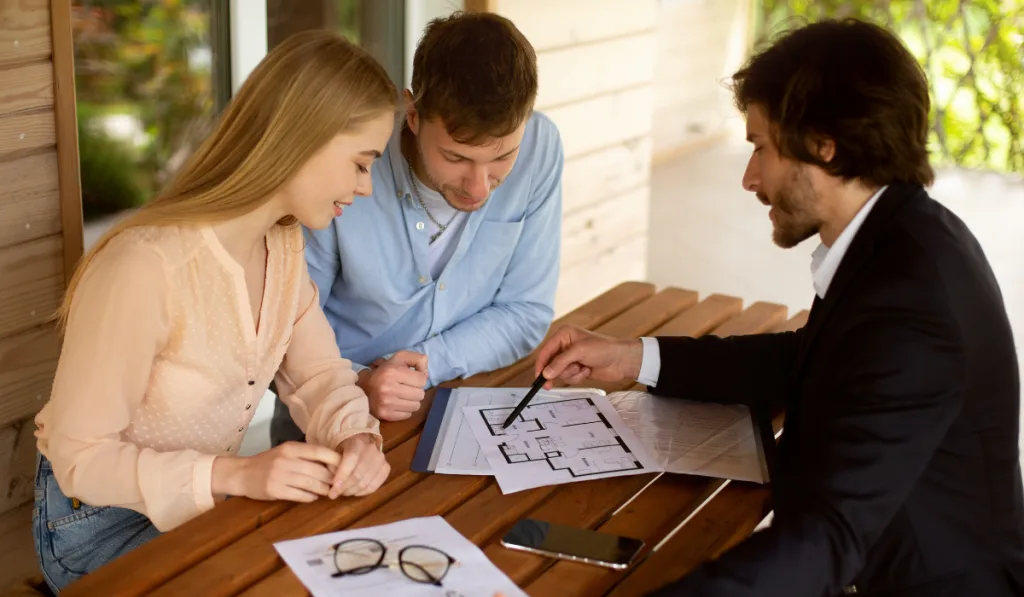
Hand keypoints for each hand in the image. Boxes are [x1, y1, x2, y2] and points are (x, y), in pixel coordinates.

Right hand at [211, 441, 341, 502]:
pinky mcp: (274, 490)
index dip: (335, 460)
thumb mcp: (286, 452)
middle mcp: (286, 460)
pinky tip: (313, 497)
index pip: (319, 451)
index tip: (344, 467)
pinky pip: (299, 495)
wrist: (241, 473)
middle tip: (339, 484)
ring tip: (328, 492)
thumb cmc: (268, 462)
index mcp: (291, 448)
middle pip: (317, 470)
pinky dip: (309, 497)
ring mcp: (279, 476)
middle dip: (331, 479)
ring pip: (310, 484)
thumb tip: (332, 463)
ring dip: (323, 490)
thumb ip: (305, 455)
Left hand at [328, 433, 389, 497]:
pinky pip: (374, 486)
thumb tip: (331, 481)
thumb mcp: (334, 452)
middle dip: (344, 488)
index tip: (332, 489)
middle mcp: (371, 449)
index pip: (350, 459)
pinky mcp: (386, 468)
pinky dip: (362, 493)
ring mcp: (381, 459)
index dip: (341, 476)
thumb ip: (331, 465)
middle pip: (358, 474)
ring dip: (352, 491)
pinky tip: (354, 492)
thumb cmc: (344, 450)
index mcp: (356, 443)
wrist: (360, 444)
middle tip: (334, 493)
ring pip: (366, 483)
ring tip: (343, 492)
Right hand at [358, 350, 428, 420]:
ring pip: (416, 406)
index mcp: (393, 371)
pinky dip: (405, 410)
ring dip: (412, 401)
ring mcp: (387, 403)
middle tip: (406, 387)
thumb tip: (426, 373)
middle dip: (416, 390)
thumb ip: (417, 359)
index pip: (422, 379)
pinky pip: (408, 415)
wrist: (362, 388)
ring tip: (402, 396)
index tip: (411, 378)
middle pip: (420, 394)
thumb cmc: (384, 372)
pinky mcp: (385, 415)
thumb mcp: (399, 358)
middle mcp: (389, 388)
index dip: (419, 378)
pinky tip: (397, 403)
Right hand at [534, 325, 642, 387]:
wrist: (622, 360)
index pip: (546, 351)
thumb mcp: (580, 352)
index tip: (539, 377)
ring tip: (582, 368)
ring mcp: (571, 358)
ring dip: (571, 374)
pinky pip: (569, 378)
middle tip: (554, 381)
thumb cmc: (604, 349)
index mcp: (564, 335)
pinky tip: (587, 371)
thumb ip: (561, 362)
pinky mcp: (577, 368)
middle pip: (551, 363)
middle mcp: (565, 346)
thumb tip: (546, 373)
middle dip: (559, 371)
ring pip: (560, 372)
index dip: (541, 364)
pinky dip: (577, 377)